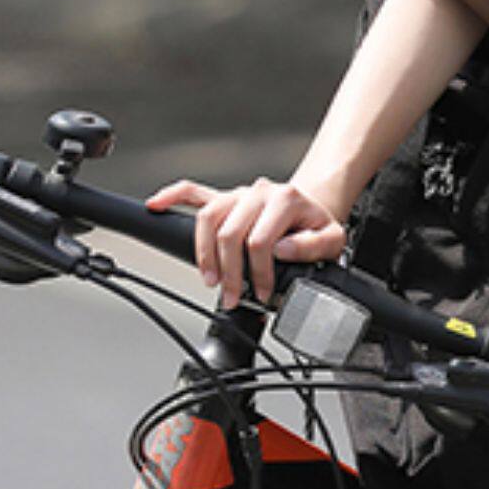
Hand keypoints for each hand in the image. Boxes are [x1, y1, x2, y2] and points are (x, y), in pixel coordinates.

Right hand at [145, 177, 346, 307]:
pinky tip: (156, 205)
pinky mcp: (226, 197)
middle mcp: (259, 192)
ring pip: (208, 218)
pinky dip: (172, 197)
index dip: (259, 272)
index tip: (263, 294)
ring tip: (210, 279)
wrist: (311, 210)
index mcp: (286, 200)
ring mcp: (239, 194)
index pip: (260, 240)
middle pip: (230, 232)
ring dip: (204, 252)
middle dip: (229, 271)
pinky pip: (194, 192)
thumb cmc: (318, 226)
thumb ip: (313, 246)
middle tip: (232, 297)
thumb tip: (282, 250)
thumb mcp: (333, 239)